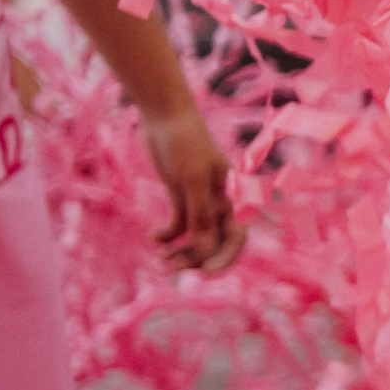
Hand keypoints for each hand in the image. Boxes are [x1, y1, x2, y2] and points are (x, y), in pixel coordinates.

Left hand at [140, 105, 244, 271]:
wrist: (165, 116)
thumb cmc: (184, 143)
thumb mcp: (192, 180)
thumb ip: (201, 215)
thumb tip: (207, 250)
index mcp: (229, 197)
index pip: (236, 236)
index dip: (225, 257)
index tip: (206, 273)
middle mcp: (218, 201)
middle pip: (215, 240)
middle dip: (198, 257)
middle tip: (173, 267)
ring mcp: (198, 198)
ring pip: (196, 235)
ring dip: (181, 250)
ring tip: (162, 258)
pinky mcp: (180, 193)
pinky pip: (178, 223)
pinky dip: (168, 234)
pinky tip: (154, 237)